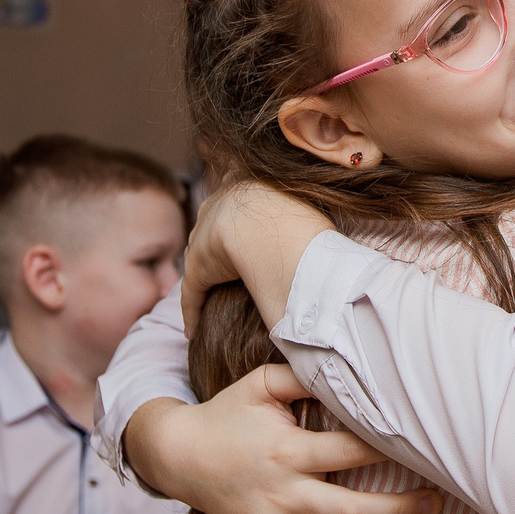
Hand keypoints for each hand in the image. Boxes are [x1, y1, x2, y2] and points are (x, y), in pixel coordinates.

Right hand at [125, 367, 444, 513]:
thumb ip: (303, 376)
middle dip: (399, 510)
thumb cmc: (226, 413)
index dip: (388, 452)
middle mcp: (281, 493)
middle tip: (438, 504)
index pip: (349, 453)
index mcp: (286, 450)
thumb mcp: (259, 384)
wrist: (176, 455)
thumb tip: (346, 368)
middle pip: (349, 511)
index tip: (424, 450)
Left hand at [181, 181, 331, 336]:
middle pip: (213, 226)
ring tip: (217, 298)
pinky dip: (193, 311)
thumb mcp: (307, 205)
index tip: (249, 229)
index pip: (236, 199)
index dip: (241, 215)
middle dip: (218, 243)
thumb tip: (321, 228)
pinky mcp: (199, 266)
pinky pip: (193, 292)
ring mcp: (205, 234)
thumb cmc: (301, 216)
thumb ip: (304, 215)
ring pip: (201, 257)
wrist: (271, 226)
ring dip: (207, 276)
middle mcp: (219, 204)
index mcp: (244, 183)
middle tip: (233, 267)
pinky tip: (194, 331)